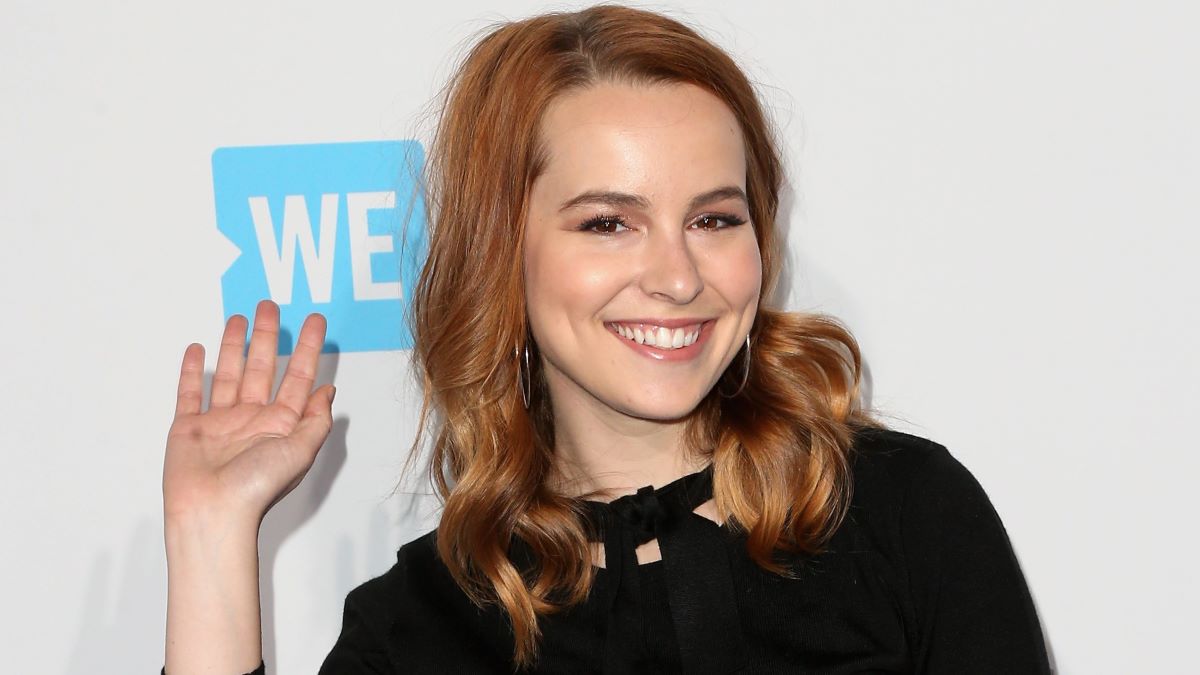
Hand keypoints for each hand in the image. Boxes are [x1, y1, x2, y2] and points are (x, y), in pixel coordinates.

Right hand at [164, 300, 334, 526]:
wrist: (213, 512)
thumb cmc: (257, 488)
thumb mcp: (301, 451)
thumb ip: (316, 420)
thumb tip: (329, 390)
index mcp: (281, 424)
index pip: (298, 376)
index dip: (307, 347)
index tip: (314, 320)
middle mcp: (252, 419)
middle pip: (261, 367)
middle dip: (267, 336)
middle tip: (269, 305)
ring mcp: (220, 422)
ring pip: (228, 373)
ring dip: (233, 345)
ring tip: (238, 317)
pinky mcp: (189, 428)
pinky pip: (190, 393)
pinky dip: (192, 371)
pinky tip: (197, 349)